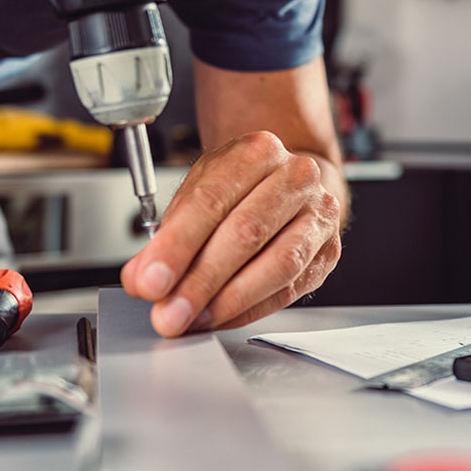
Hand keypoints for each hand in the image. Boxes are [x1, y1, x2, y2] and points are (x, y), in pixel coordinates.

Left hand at [120, 131, 342, 336]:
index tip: (151, 280)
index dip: (177, 246)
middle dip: (201, 280)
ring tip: (193, 318)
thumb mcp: (197, 194)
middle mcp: (296, 178)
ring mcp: (319, 214)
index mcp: (258, 151)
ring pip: (277, 264)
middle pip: (246, 232)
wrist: (286, 184)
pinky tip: (221, 316)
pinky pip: (289, 289)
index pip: (211, 200)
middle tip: (169, 311)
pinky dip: (250, 309)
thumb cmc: (240, 189)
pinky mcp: (329, 251)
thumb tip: (141, 278)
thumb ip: (166, 235)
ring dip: (228, 300)